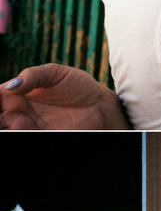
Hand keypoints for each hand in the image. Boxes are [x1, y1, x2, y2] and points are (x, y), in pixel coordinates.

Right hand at [0, 64, 128, 129]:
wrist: (100, 105)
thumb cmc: (78, 85)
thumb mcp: (54, 72)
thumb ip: (31, 75)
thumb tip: (10, 87)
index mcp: (15, 95)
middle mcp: (18, 113)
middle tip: (1, 116)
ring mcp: (30, 127)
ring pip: (8, 131)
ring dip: (5, 127)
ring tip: (12, 121)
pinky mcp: (44, 137)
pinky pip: (27, 138)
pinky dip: (19, 134)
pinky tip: (20, 127)